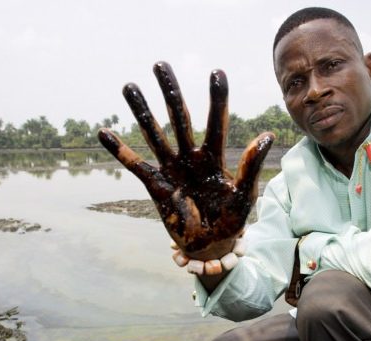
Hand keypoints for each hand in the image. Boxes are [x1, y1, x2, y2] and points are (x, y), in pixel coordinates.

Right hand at [98, 62, 274, 260]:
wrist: (211, 245)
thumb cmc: (232, 219)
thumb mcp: (245, 194)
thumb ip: (250, 166)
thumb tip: (266, 136)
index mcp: (215, 157)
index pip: (216, 121)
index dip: (217, 98)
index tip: (216, 72)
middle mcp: (191, 157)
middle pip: (179, 117)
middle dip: (170, 92)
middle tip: (160, 64)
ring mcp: (171, 169)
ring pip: (154, 134)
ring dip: (142, 111)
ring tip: (129, 86)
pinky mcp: (156, 185)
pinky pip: (135, 165)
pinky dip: (119, 150)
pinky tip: (103, 132)